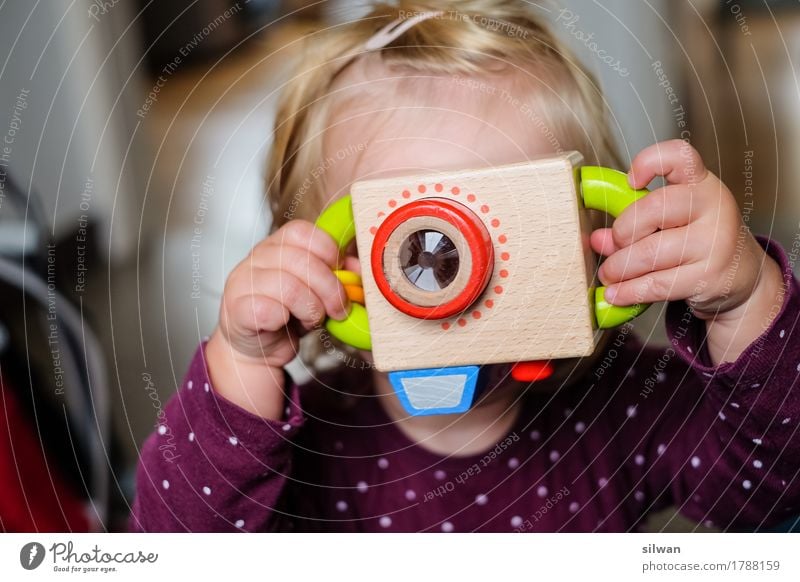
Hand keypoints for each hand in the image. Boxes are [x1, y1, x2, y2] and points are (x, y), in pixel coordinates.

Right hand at [205, 220, 349, 418]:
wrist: (256, 347)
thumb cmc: (287, 314)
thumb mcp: (316, 290)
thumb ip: (337, 275)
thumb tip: (358, 270)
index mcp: (278, 245)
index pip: (303, 232)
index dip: (329, 251)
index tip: (341, 273)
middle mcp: (257, 257)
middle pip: (301, 260)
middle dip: (330, 287)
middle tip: (339, 308)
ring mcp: (243, 281)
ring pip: (288, 285)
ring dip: (311, 307)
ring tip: (314, 319)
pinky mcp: (237, 309)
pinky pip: (268, 309)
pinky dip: (286, 320)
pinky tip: (287, 324)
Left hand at [590, 139, 782, 362]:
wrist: (742, 276)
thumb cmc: (698, 240)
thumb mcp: (672, 221)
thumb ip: (634, 223)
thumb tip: (598, 239)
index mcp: (702, 183)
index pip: (680, 156)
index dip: (650, 162)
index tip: (632, 181)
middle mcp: (713, 207)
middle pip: (654, 208)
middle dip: (622, 230)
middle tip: (612, 244)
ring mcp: (715, 242)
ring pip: (650, 252)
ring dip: (619, 267)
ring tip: (608, 274)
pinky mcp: (710, 276)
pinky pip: (657, 284)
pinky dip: (629, 290)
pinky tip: (615, 294)